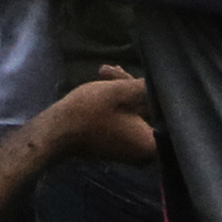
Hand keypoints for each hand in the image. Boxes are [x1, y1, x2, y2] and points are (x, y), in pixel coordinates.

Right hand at [28, 69, 156, 167]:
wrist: (57, 132)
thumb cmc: (88, 113)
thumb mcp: (119, 92)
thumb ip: (146, 86)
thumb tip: (165, 81)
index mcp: (151, 144)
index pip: (164, 111)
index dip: (154, 88)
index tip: (141, 71)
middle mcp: (145, 153)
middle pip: (149, 110)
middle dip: (133, 86)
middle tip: (114, 69)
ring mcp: (132, 150)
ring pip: (136, 112)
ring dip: (124, 91)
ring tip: (104, 72)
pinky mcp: (119, 145)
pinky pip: (127, 120)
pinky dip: (120, 103)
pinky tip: (106, 83)